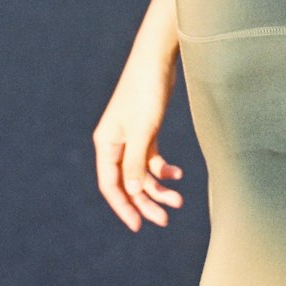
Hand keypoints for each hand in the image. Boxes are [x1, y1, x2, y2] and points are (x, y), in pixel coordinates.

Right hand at [93, 57, 183, 231]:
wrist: (157, 59)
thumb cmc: (146, 92)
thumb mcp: (143, 130)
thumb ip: (137, 162)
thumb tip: (133, 192)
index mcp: (106, 143)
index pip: (110, 185)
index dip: (123, 207)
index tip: (138, 226)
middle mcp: (115, 143)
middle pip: (128, 183)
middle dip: (145, 202)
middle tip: (165, 219)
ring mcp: (131, 138)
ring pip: (142, 173)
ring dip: (158, 188)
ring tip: (179, 201)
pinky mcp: (146, 130)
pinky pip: (152, 159)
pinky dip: (164, 169)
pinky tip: (178, 174)